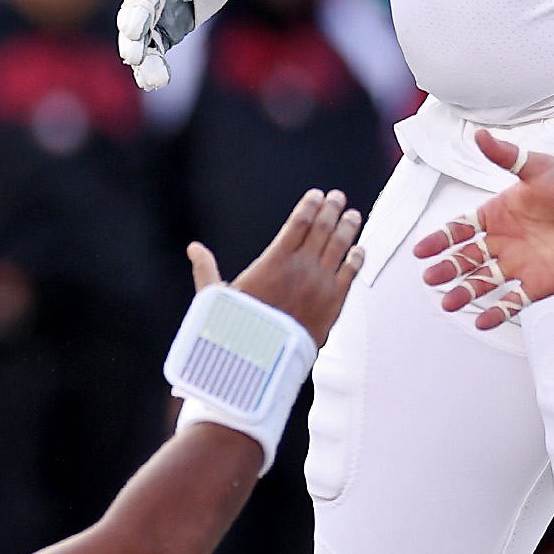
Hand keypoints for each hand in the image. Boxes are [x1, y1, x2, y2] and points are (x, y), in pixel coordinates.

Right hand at [116, 0, 266, 89]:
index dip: (138, 9)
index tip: (134, 30)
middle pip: (135, 17)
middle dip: (132, 38)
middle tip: (134, 58)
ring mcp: (158, 12)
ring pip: (142, 38)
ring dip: (144, 60)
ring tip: (153, 81)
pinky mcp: (168, 27)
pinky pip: (156, 49)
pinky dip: (154, 65)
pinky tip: (157, 83)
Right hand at [201, 187, 361, 342]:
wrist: (265, 358)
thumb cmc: (239, 328)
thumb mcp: (216, 297)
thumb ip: (207, 270)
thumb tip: (193, 248)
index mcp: (275, 260)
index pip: (298, 222)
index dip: (309, 205)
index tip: (316, 195)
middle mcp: (302, 266)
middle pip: (323, 228)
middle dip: (331, 209)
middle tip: (337, 197)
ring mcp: (322, 282)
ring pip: (341, 245)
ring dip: (348, 227)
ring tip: (352, 215)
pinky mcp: (335, 301)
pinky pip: (351, 272)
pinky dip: (357, 258)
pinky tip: (360, 249)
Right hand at [415, 130, 553, 329]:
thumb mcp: (536, 167)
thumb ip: (505, 156)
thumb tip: (479, 135)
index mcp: (497, 215)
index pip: (458, 230)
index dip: (439, 241)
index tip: (422, 250)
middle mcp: (504, 240)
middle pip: (465, 259)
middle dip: (447, 269)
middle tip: (431, 277)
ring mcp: (520, 263)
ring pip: (483, 282)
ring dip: (464, 292)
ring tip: (449, 301)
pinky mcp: (540, 283)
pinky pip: (513, 301)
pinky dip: (496, 312)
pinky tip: (481, 319)